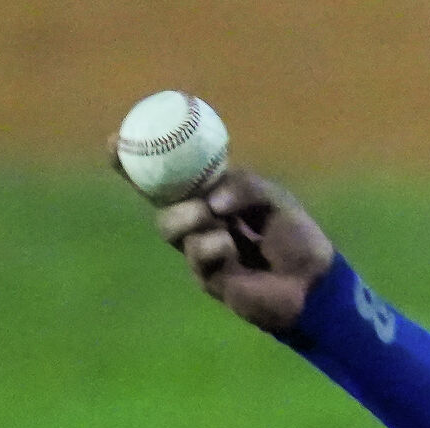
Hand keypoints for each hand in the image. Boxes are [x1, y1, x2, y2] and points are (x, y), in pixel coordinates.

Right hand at [150, 168, 334, 332]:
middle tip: (174, 183)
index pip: (171, 175)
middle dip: (150, 188)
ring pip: (168, 226)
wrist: (314, 283)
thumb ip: (242, 186)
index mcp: (214, 196)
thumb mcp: (274, 199)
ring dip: (188, 217)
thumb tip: (210, 201)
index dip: (140, 160)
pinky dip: (211, 245)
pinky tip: (232, 250)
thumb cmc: (298, 238)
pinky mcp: (206, 277)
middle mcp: (201, 221)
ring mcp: (199, 249)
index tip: (114, 142)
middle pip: (158, 201)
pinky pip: (194, 253)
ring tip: (215, 219)